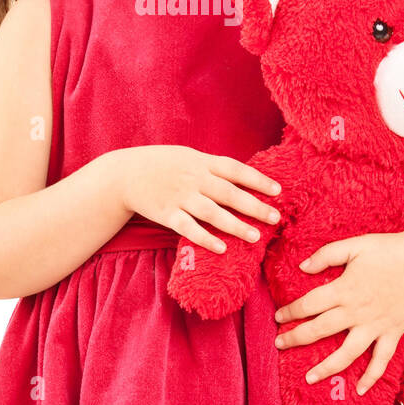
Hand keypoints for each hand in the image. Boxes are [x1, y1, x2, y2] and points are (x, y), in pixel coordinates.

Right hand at [106, 145, 282, 255]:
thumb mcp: (187, 156)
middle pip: (228, 193)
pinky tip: (222, 247)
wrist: (125, 173)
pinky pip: (189, 228)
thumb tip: (241, 178)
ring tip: (256, 236)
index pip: (235, 170)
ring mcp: (179, 197)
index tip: (278, 191)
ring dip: (235, 225)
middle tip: (275, 218)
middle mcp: (193, 179)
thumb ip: (212, 167)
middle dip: (254, 205)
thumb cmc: (162, 165)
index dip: (257, 180)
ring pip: (212, 212)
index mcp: (201, 162)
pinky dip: (206, 238)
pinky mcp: (166, 214)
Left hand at [273, 230, 403, 395]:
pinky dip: (371, 377)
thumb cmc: (387, 250)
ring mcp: (375, 326)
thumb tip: (302, 267)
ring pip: (346, 354)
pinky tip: (359, 390)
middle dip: (296, 339)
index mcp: (344, 289)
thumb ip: (326, 255)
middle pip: (320, 331)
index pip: (308, 305)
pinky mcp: (392, 333)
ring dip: (326, 368)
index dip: (290, 312)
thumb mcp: (353, 245)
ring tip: (309, 378)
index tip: (278, 317)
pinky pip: (381, 360)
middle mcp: (356, 312)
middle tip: (279, 344)